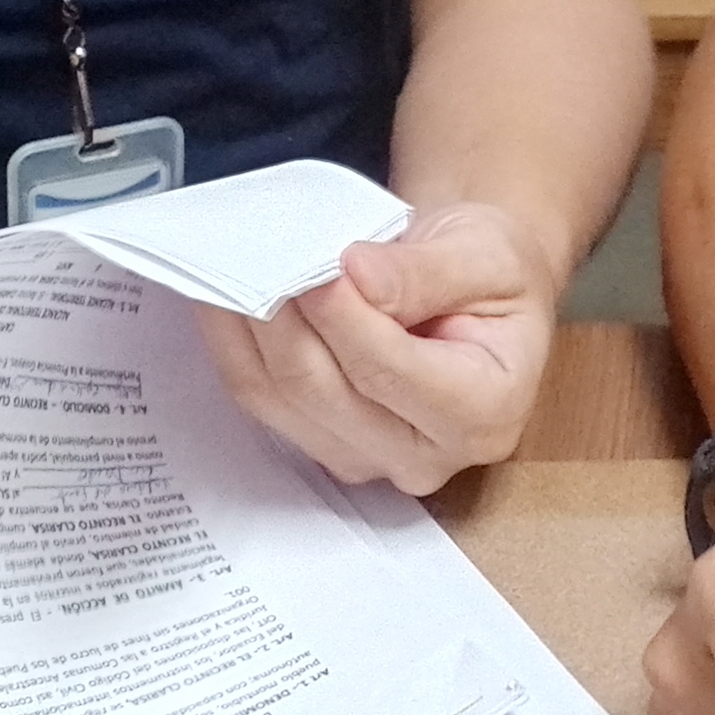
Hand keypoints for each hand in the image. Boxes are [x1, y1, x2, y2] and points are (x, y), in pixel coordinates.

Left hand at [193, 200, 559, 494]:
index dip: (344, 319)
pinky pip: (262, 400)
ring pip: (282, 400)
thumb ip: (426, 270)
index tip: (317, 265)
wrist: (472, 293)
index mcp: (485, 413)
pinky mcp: (323, 446)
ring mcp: (368, 459)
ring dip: (247, 331)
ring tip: (234, 266)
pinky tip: (224, 296)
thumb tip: (355, 273)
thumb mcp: (487, 255)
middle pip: (326, 392)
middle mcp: (426, 457)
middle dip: (286, 320)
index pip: (392, 374)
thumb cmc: (490, 275)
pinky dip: (235, 345)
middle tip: (261, 255)